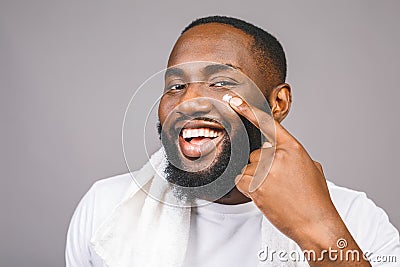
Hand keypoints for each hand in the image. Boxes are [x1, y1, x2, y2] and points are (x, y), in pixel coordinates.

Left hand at [229, 96, 370, 265]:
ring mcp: (266, 171)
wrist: (316, 223)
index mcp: (293, 148)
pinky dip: (248, 188)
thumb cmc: (315, 198)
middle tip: (279, 183)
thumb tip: (278, 152)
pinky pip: (240, 180)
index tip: (233, 100)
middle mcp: (278, 156)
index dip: (248, 110)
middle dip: (262, 167)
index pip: (267, 123)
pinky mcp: (256, 187)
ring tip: (275, 192)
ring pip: (247, 168)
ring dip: (255, 179)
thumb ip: (292, 155)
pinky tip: (265, 196)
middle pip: (256, 154)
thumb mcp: (311, 167)